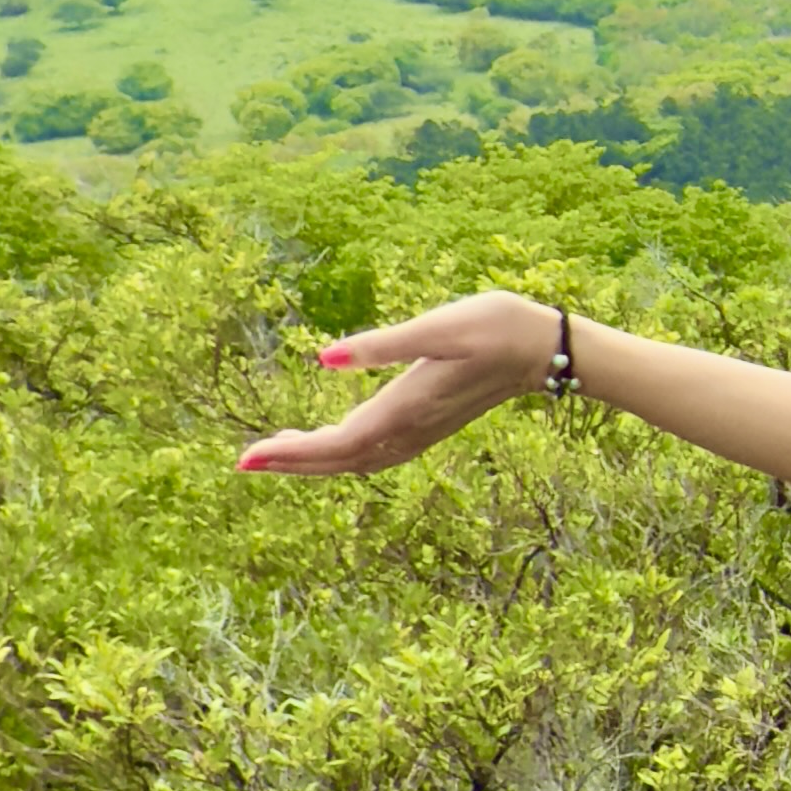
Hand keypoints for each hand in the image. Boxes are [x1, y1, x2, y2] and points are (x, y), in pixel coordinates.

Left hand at [237, 296, 560, 483]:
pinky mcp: (427, 426)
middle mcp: (409, 429)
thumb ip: (380, 346)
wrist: (544, 349)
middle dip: (291, 463)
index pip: (336, 443)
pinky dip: (342, 454)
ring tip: (276, 453)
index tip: (248, 457)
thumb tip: (324, 359)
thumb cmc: (494, 327)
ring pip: (356, 460)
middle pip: (340, 460)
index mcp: (405, 407)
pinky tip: (329, 443)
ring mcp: (420, 432)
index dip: (290, 454)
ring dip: (315, 461)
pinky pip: (374, 453)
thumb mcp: (436, 327)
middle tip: (246, 461)